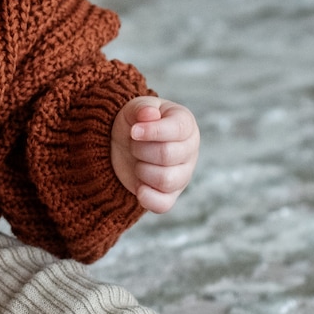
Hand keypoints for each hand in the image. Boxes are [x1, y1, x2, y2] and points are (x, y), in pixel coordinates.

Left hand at [111, 96, 198, 213]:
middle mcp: (189, 150)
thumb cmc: (135, 122)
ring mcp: (183, 175)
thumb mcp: (134, 109)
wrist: (124, 143)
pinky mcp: (170, 195)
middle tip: (133, 144)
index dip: (152, 131)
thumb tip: (149, 114)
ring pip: (165, 180)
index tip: (133, 131)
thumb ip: (141, 108)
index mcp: (185, 124)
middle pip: (167, 155)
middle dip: (140, 150)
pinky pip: (163, 204)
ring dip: (141, 170)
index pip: (178, 129)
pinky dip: (147, 197)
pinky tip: (138, 186)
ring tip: (137, 161)